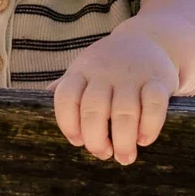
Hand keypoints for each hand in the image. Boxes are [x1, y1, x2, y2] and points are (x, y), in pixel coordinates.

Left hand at [49, 26, 178, 164]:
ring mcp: (132, 76)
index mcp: (81, 71)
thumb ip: (66, 87)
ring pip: (124, 111)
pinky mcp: (158, 79)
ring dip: (124, 140)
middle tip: (103, 154)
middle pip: (93, 108)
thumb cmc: (110, 64)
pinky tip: (144, 140)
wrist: (149, 39)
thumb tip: (36, 104)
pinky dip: (149, 126)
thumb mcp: (84, 68)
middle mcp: (104, 72)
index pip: (65, 97)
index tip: (76, 141)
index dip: (67, 123)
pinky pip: (154, 105)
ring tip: (125, 157)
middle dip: (96, 138)